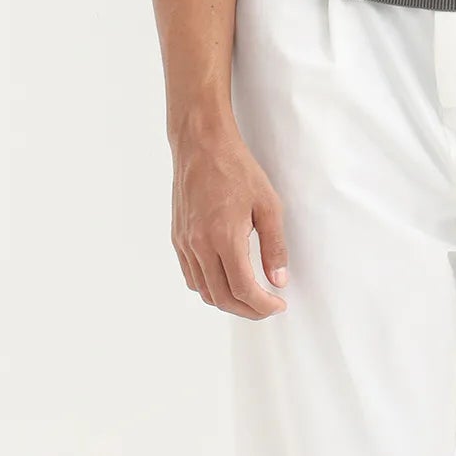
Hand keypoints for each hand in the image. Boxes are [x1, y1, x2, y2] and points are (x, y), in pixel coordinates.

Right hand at [171, 126, 289, 316]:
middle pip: (221, 297)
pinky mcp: (177, 237)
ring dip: (227, 302)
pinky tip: (225, 280)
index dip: (262, 306)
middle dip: (247, 311)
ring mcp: (184, 243)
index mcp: (224, 237)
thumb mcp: (268, 205)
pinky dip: (208, 287)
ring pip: (203, 291)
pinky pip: (190, 275)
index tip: (278, 305)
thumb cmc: (236, 169)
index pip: (243, 289)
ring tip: (249, 298)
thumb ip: (274, 246)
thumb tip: (279, 280)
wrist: (201, 145)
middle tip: (267, 308)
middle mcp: (199, 245)